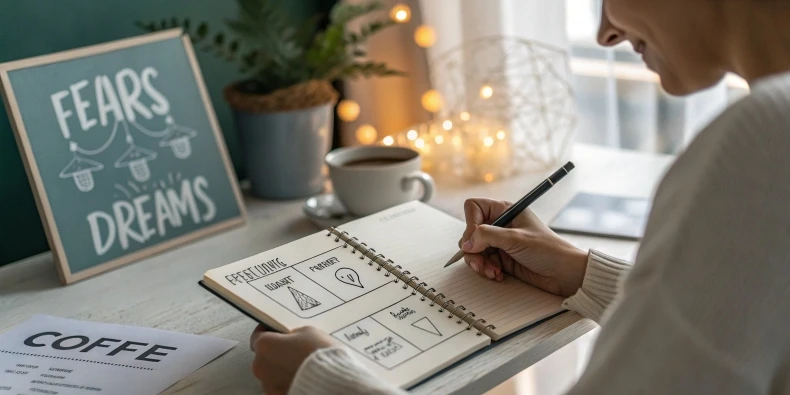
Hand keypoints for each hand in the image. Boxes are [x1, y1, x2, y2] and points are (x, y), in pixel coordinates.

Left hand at [249, 325, 337, 394]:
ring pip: (273, 372)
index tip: (280, 330)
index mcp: (265, 345)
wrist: (329, 381)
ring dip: (283, 367)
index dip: (271, 330)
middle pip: (265, 355)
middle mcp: (261, 366)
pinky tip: (303, 375)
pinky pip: (280, 384)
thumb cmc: (318, 356)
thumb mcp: (309, 332)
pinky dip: (289, 380)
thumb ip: (293, 333)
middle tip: (296, 348)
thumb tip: (292, 337)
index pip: (259, 334)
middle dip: (278, 351)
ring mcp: (268, 384)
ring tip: (303, 364)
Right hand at [458, 198, 588, 296]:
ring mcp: (500, 243)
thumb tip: (466, 243)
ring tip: (492, 272)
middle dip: (473, 249)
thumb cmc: (548, 250)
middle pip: (471, 232)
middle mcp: (500, 225)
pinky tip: (498, 275)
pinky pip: (483, 262)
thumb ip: (487, 236)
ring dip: (479, 262)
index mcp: (505, 211)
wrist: (565, 273)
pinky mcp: (502, 259)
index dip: (470, 223)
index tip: (474, 240)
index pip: (474, 208)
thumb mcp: (516, 239)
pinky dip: (486, 269)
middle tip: (480, 262)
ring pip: (474, 249)